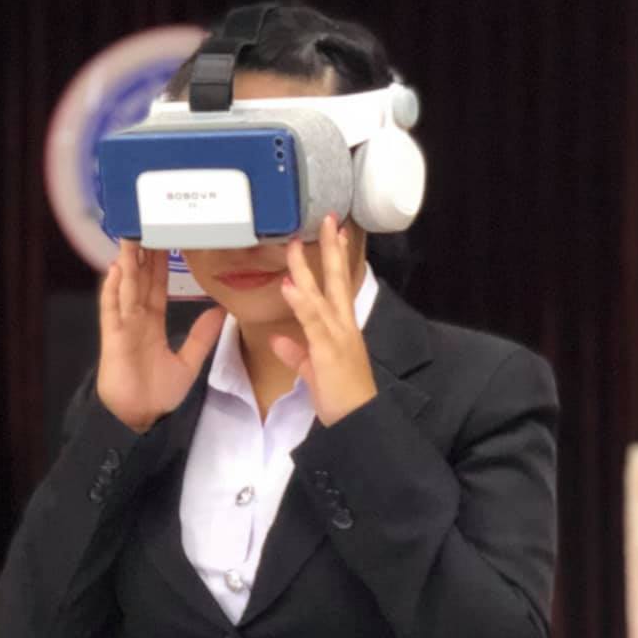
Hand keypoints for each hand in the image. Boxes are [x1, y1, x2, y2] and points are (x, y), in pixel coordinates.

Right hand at [96, 242, 225, 434]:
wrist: (142, 419)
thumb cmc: (160, 393)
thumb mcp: (189, 362)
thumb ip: (202, 336)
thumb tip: (221, 311)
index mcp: (151, 323)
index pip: (156, 286)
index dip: (159, 264)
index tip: (165, 239)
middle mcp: (135, 320)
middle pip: (139, 280)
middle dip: (142, 255)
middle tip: (147, 224)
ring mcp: (123, 327)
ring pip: (126, 289)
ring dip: (127, 264)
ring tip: (130, 237)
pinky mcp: (114, 339)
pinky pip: (113, 310)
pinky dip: (113, 290)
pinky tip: (116, 270)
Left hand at [274, 214, 377, 426]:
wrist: (358, 418)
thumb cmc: (342, 397)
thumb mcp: (314, 371)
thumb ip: (297, 354)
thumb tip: (279, 339)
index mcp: (341, 327)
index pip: (337, 286)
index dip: (336, 259)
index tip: (336, 233)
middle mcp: (343, 325)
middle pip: (335, 280)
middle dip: (331, 249)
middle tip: (328, 219)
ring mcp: (336, 335)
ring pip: (321, 294)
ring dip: (307, 269)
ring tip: (294, 244)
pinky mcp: (328, 349)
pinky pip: (312, 322)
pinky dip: (301, 302)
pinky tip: (289, 285)